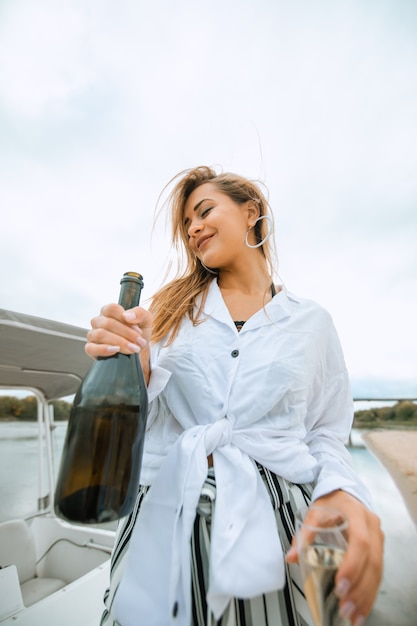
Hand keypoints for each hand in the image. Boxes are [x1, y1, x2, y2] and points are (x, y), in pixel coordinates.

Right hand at [85, 303, 152, 381]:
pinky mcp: (91, 349)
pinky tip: (116, 350)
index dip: (125, 319)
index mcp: (109, 312)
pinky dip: (104, 349)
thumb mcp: (145, 321)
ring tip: (133, 349)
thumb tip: (127, 316)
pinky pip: (91, 348)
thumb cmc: (139, 335)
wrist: (139, 354)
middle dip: (127, 334)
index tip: (138, 330)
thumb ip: (139, 313)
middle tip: (139, 342)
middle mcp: (99, 321)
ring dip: (119, 342)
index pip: (111, 309)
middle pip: (108, 323)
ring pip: (100, 334)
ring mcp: (93, 335)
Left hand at [286, 490, 383, 625]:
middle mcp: (372, 527)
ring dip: (366, 596)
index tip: (340, 584)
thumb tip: (291, 557)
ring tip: (352, 615)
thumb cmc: (331, 503)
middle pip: (372, 561)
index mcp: (357, 515)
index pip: (360, 542)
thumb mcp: (314, 513)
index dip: (352, 565)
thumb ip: (304, 534)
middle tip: (344, 606)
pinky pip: (378, 574)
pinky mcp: (378, 550)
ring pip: (378, 571)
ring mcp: (378, 538)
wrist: (345, 493)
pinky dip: (369, 593)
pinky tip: (361, 609)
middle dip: (359, 588)